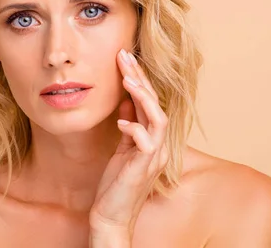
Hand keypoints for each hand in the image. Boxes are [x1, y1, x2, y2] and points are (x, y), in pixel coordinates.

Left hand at [88, 48, 168, 244]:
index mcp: (153, 139)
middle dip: (140, 77)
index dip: (139, 78)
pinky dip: (134, 128)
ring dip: (142, 97)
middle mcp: (159, 145)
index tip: (125, 57)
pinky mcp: (144, 167)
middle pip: (155, 103)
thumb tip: (127, 101)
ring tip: (127, 79)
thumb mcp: (122, 148)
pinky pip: (146, 142)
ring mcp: (154, 157)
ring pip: (157, 118)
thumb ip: (129, 125)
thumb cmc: (116, 182)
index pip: (150, 101)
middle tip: (124, 56)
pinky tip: (120, 123)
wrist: (112, 214)